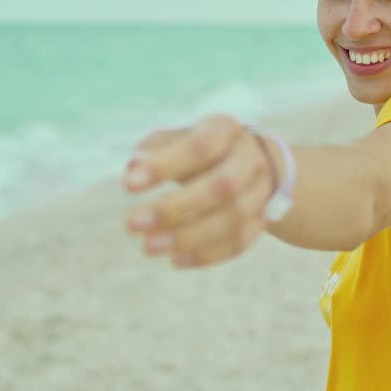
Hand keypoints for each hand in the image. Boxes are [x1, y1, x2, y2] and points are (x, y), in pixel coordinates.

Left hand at [123, 113, 275, 268]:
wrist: (248, 161)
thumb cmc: (198, 149)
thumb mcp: (177, 138)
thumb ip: (152, 150)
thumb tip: (133, 170)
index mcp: (225, 131)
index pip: (199, 148)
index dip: (164, 166)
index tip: (128, 186)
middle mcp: (249, 159)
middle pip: (222, 187)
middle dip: (175, 209)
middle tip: (132, 225)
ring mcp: (260, 192)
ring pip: (232, 220)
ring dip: (188, 237)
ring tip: (149, 247)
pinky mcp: (261, 221)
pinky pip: (239, 242)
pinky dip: (207, 255)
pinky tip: (175, 260)